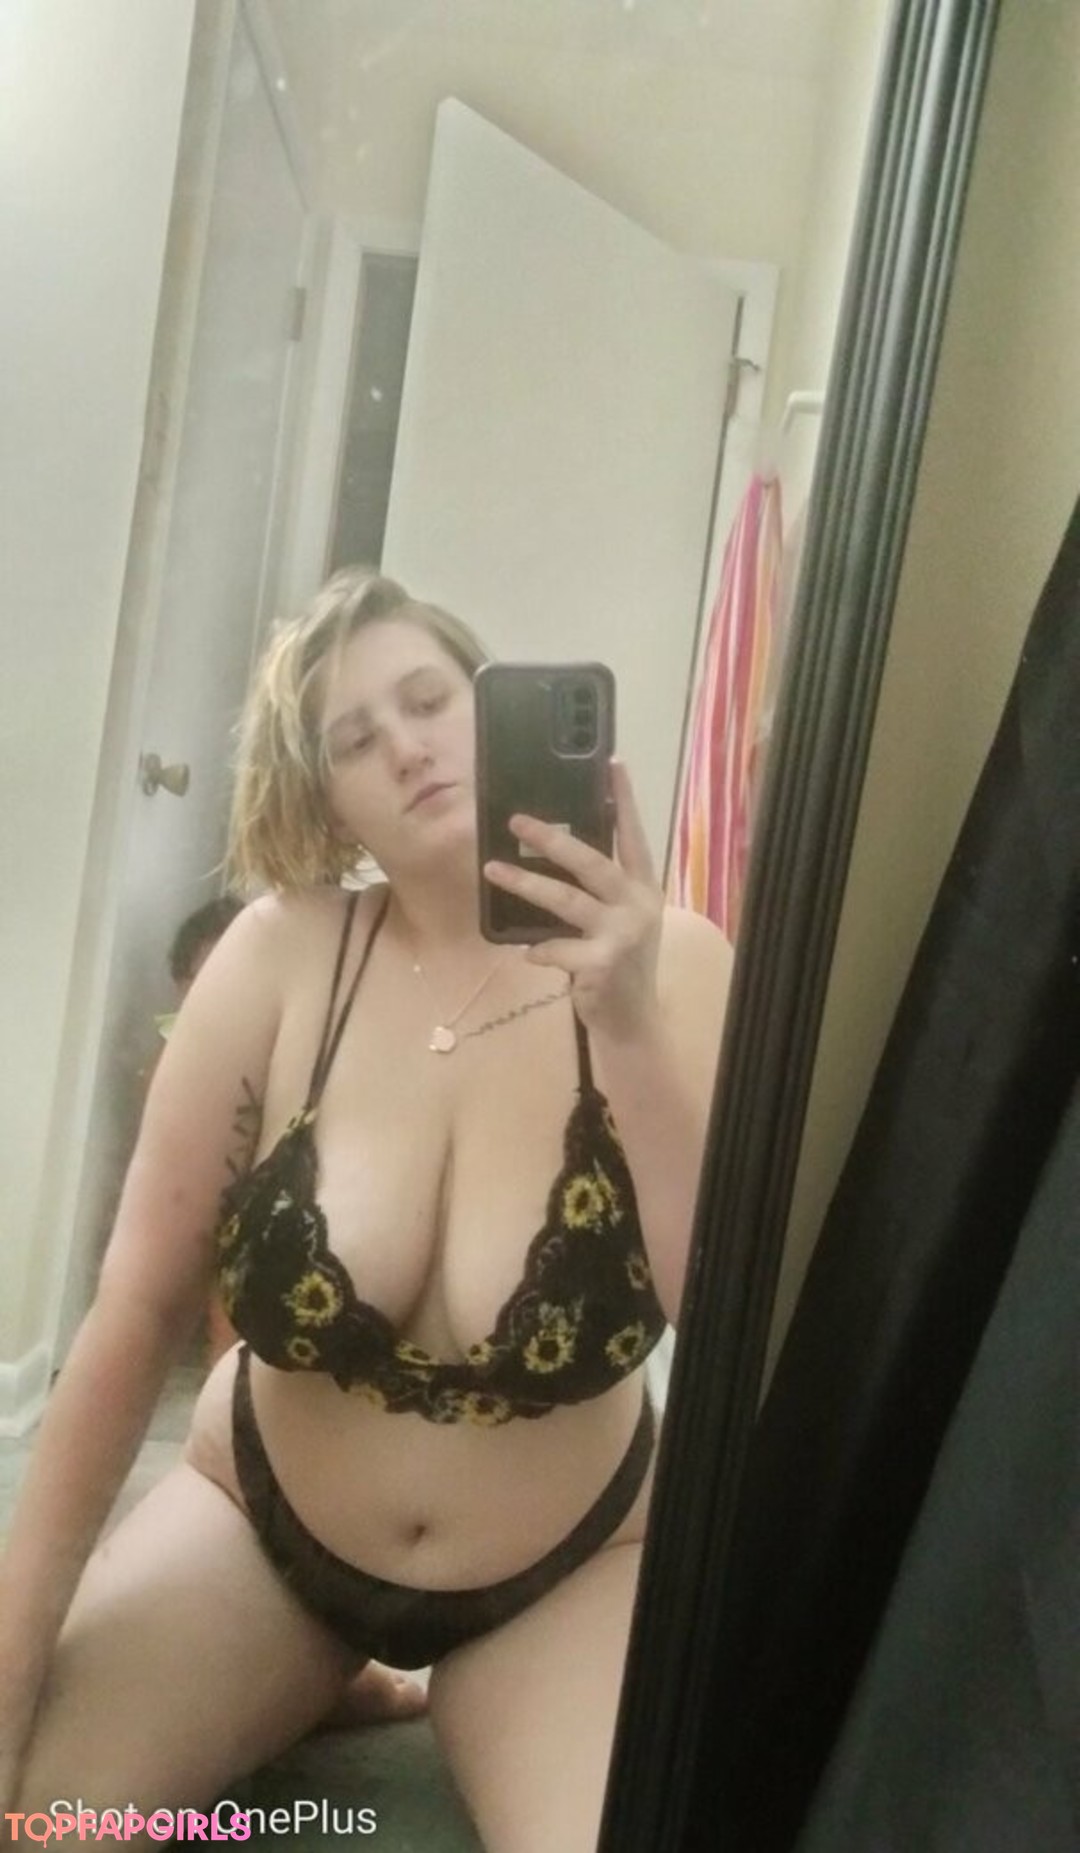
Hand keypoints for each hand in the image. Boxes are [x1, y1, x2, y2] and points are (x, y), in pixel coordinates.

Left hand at [483, 758, 662, 1042]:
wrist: (632, 1021)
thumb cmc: (620, 964)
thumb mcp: (624, 921)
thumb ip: (604, 890)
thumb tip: (559, 850)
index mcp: (644, 889)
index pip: (634, 836)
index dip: (624, 800)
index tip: (612, 762)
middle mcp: (638, 906)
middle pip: (593, 861)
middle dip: (552, 839)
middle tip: (516, 821)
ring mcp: (622, 936)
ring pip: (567, 900)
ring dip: (526, 883)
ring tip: (492, 870)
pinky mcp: (602, 964)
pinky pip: (557, 949)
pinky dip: (539, 949)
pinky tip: (526, 953)